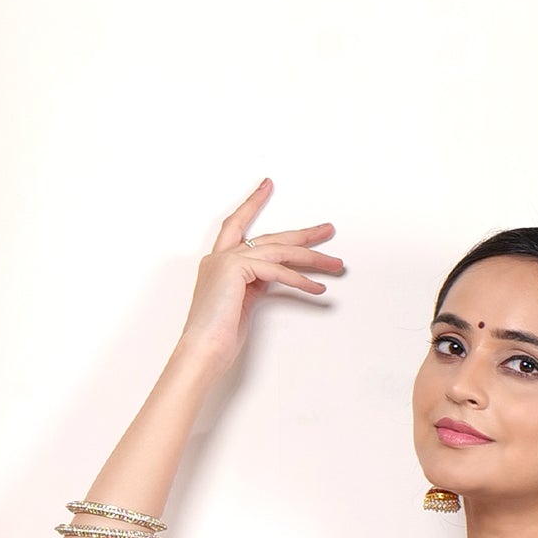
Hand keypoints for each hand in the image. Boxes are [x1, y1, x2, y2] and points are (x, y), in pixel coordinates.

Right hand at [175, 181, 344, 375]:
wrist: (201, 352)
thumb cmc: (218, 338)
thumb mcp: (241, 304)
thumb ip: (254, 285)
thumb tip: (277, 276)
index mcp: (218, 263)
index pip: (237, 224)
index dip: (253, 204)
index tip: (268, 186)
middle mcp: (221, 257)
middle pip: (270, 238)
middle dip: (302, 234)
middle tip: (327, 230)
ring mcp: (227, 261)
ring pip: (279, 252)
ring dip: (311, 258)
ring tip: (335, 264)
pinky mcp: (237, 270)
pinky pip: (277, 272)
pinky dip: (300, 281)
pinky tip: (318, 288)